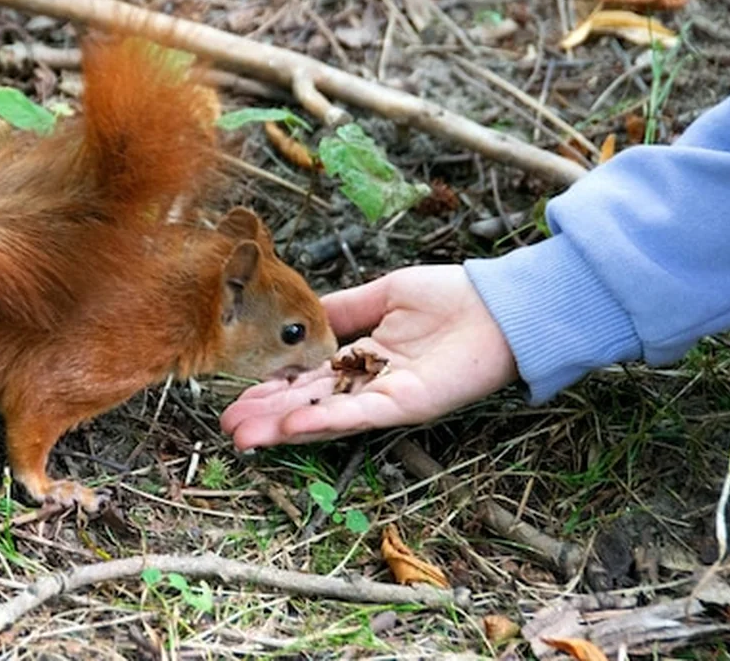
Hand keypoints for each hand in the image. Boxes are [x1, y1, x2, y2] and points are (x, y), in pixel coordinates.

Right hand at [220, 265, 517, 449]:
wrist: (500, 304)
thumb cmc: (452, 296)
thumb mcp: (385, 293)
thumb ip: (345, 308)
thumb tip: (301, 314)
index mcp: (363, 358)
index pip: (307, 380)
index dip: (272, 391)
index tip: (236, 400)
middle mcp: (370, 384)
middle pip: (309, 404)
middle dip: (268, 417)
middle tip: (229, 430)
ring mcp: (388, 397)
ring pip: (326, 415)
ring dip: (285, 427)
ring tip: (246, 437)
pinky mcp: (409, 403)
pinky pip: (360, 414)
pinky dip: (326, 420)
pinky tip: (293, 426)